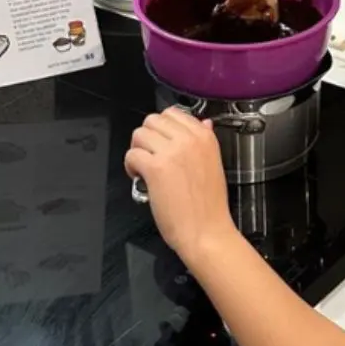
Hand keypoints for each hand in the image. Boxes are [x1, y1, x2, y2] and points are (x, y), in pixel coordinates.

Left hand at [124, 108, 236, 261]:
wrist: (207, 232)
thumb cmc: (209, 206)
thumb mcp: (214, 164)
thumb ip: (205, 141)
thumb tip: (203, 122)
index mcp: (204, 137)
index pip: (173, 113)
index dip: (162, 129)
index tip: (161, 143)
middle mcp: (188, 140)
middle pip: (152, 120)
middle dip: (147, 137)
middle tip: (150, 155)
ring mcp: (171, 153)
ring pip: (139, 134)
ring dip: (137, 150)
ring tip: (144, 167)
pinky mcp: (155, 169)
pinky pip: (132, 155)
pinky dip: (130, 166)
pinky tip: (139, 178)